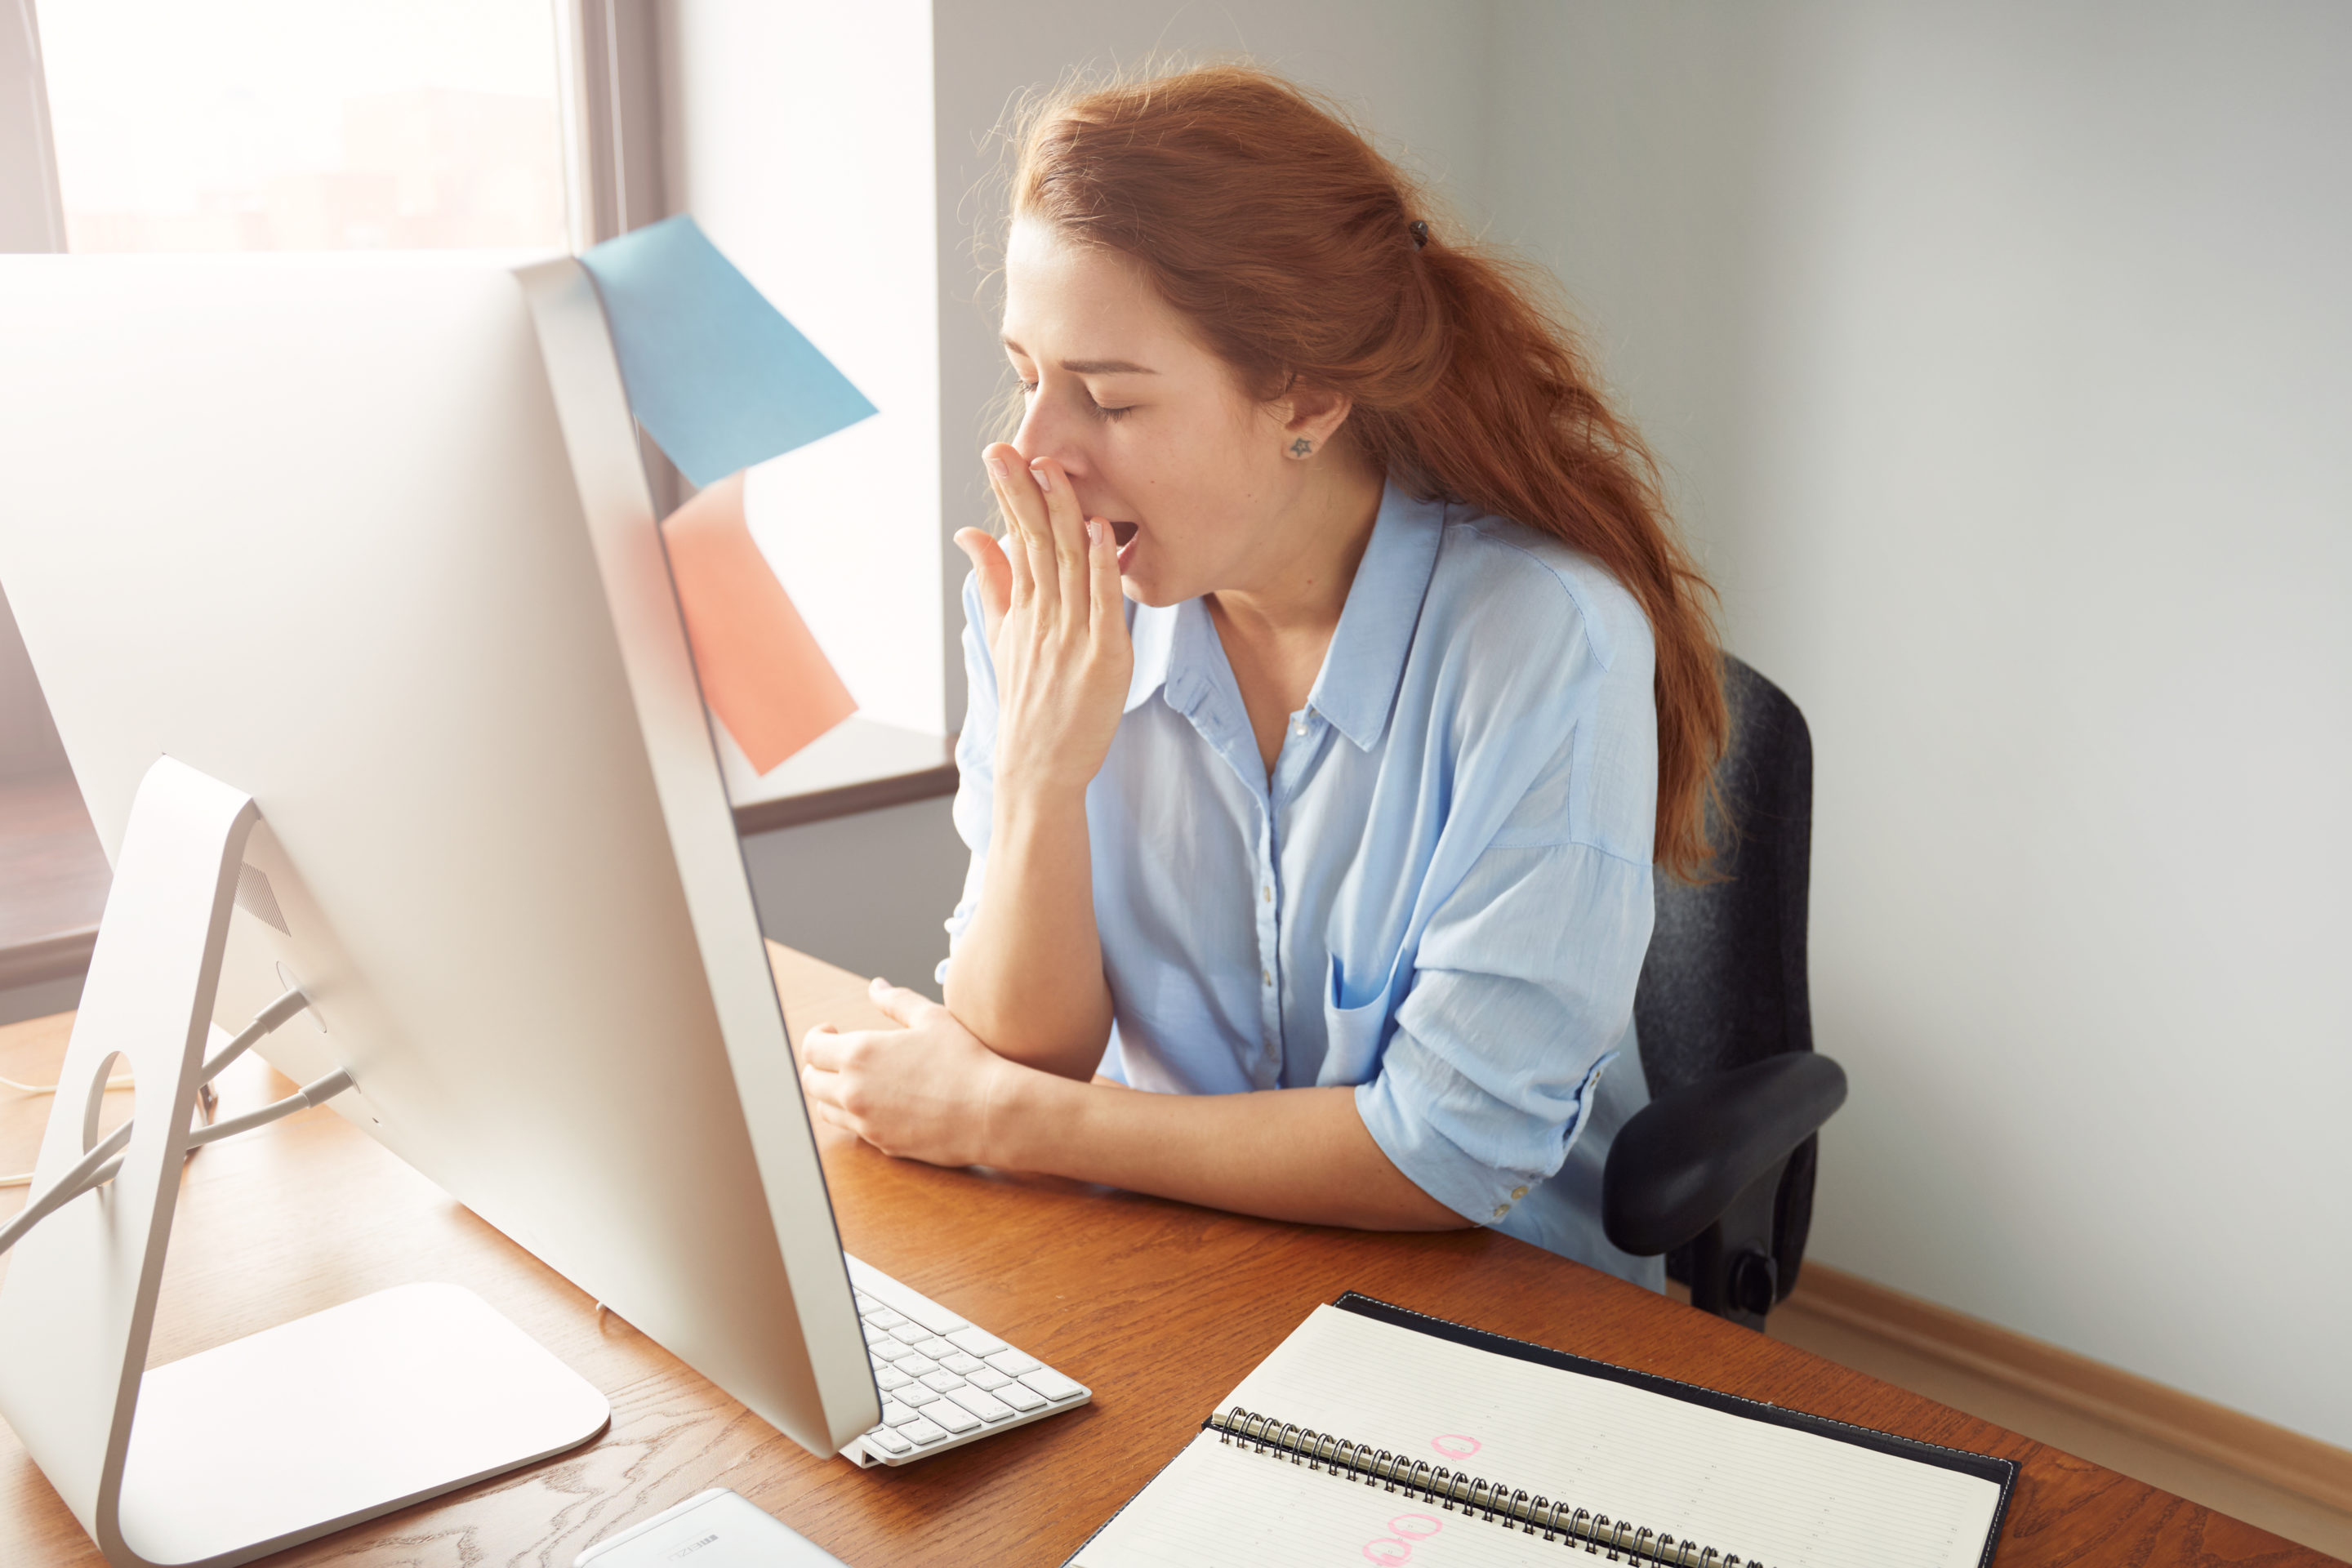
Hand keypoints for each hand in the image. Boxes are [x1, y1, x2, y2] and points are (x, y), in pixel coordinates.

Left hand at [799, 978, 1024, 1167]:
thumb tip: (876, 986)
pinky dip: (859, 1115)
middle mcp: (853, 1091)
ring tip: (858, 1080)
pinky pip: (856, 1129)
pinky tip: (884, 1103)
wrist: (990, 1112)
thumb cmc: (965, 1060)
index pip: (810, 1048)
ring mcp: (866, 1122)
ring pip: (827, 1110)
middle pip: (810, 1081)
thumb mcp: (932, 1018)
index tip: (831, 1031)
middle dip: (819, 1065)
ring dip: (834, 1093)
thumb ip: (896, 1000)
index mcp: (859, 1054)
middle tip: (840, 1057)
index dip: (817, 1036)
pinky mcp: (882, 1144)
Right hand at [953, 443, 1131, 801]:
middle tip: (1011, 449)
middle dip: (1024, 494)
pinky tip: (1101, 528)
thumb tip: (971, 531)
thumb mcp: (1004, 636)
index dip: (1009, 496)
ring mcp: (1073, 636)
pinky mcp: (1105, 657)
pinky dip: (1103, 565)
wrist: (1041, 770)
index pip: (1016, 540)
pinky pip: (1104, 604)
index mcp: (1024, 608)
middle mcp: (1044, 617)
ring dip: (1062, 515)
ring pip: (1068, 564)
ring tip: (1054, 471)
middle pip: (1036, 545)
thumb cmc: (1030, 703)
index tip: (999, 455)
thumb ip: (993, 581)